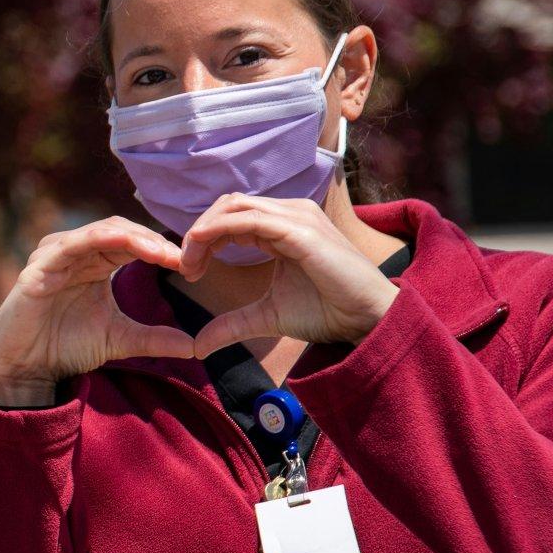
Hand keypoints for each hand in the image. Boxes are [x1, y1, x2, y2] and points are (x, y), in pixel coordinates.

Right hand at [0, 217, 195, 406]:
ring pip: (99, 231)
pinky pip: (71, 244)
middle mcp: (74, 253)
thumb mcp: (120, 340)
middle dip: (153, 241)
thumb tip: (195, 346)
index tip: (191, 265)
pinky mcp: (38, 269)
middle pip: (120, 229)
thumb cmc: (65, 347)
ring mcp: (54, 257)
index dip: (161, 248)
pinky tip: (124, 243)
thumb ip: (154, 338)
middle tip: (181, 258)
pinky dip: (99, 239)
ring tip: (162, 254)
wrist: (28, 369)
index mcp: (93, 263)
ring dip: (133, 238)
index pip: (132, 241)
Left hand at [179, 195, 398, 356]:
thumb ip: (231, 324)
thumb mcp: (266, 317)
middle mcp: (288, 214)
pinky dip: (218, 230)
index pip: (230, 216)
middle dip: (198, 232)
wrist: (365, 319)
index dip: (203, 238)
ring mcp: (296, 217)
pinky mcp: (300, 230)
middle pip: (227, 205)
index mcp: (280, 227)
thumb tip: (197, 347)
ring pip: (234, 206)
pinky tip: (202, 249)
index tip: (189, 271)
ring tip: (191, 263)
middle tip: (186, 267)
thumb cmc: (325, 311)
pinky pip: (249, 219)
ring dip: (203, 231)